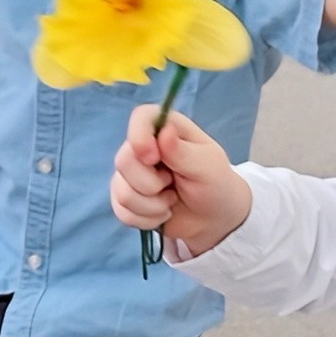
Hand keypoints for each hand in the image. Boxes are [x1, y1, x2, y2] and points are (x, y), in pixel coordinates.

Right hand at [110, 107, 250, 253]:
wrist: (213, 219)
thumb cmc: (214, 184)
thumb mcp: (207, 166)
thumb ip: (183, 152)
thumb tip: (164, 132)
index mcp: (166, 129)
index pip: (141, 117)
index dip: (139, 136)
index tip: (153, 158)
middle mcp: (144, 147)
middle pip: (124, 160)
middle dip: (150, 184)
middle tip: (173, 185)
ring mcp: (132, 173)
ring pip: (121, 190)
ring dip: (151, 205)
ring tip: (171, 201)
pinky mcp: (126, 197)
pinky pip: (121, 210)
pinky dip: (145, 219)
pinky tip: (161, 214)